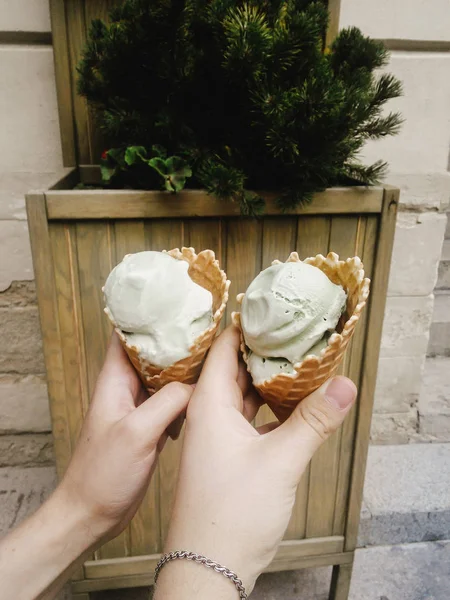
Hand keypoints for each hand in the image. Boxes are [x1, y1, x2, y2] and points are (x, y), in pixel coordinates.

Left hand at [58, 331, 191, 542]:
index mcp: (114, 382)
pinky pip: (171, 403)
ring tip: (212, 360)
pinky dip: (187, 398)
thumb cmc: (102, 475)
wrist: (92, 513)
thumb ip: (167, 402)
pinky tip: (204, 399)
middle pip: (152, 354)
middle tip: (208, 332)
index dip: (147, 318)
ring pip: (164, 379)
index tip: (176, 307)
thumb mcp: (136, 433)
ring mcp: (138, 410)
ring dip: (184, 371)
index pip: (126, 337)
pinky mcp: (149, 428)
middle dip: (176, 342)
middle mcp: (125, 391)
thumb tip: (196, 385)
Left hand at [158, 326, 355, 596]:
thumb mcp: (279, 462)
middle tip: (287, 327)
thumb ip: (312, 421)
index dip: (241, 324)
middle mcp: (208, 415)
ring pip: (242, 394)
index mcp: (208, 405)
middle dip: (258, 348)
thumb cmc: (228, 515)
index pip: (220, 348)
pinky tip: (289, 403)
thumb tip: (343, 385)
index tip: (264, 305)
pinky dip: (267, 407)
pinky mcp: (226, 455)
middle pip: (231, 368)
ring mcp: (216, 436)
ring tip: (292, 357)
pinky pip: (248, 418)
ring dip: (264, 378)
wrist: (207, 568)